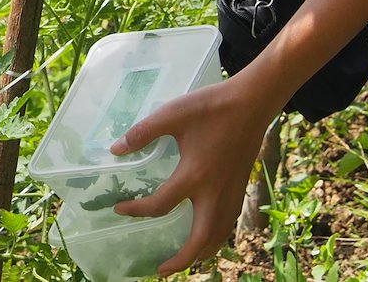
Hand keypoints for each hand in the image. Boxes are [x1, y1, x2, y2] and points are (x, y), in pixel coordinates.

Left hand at [109, 73, 273, 276]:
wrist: (251, 102)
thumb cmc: (211, 107)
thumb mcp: (172, 114)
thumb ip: (143, 132)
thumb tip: (116, 150)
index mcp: (194, 176)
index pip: (160, 206)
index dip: (137, 211)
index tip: (119, 209)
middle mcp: (214, 192)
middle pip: (200, 241)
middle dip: (181, 261)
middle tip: (161, 270)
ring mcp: (230, 193)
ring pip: (218, 236)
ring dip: (201, 253)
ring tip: (185, 260)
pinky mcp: (240, 188)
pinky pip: (228, 224)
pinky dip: (216, 237)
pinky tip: (208, 233)